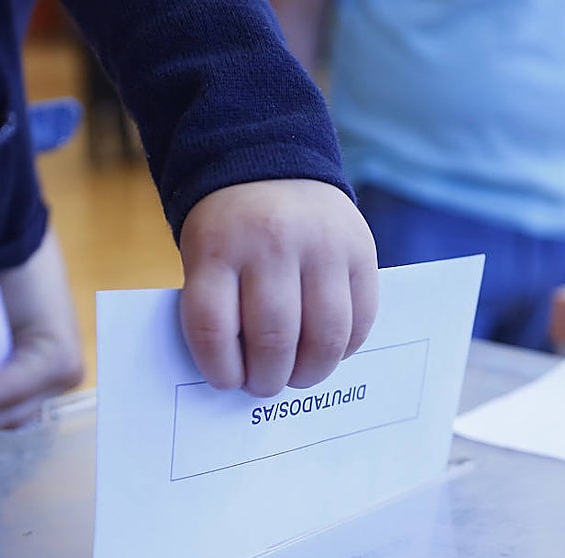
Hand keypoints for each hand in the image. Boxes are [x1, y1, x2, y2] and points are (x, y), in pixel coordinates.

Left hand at [178, 179, 378, 396]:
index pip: (213, 328)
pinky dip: (344, 348)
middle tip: (265, 385)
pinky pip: (360, 319)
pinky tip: (327, 350)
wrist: (269, 165)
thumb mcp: (204, 258)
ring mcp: (322, 245)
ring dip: (310, 372)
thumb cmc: (230, 234)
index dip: (220, 369)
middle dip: (269, 378)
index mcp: (217, 248)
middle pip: (274, 338)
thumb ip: (217, 309)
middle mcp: (272, 243)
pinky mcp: (360, 250)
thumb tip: (241, 378)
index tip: (227, 381)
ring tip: (297, 376)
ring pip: (324, 336)